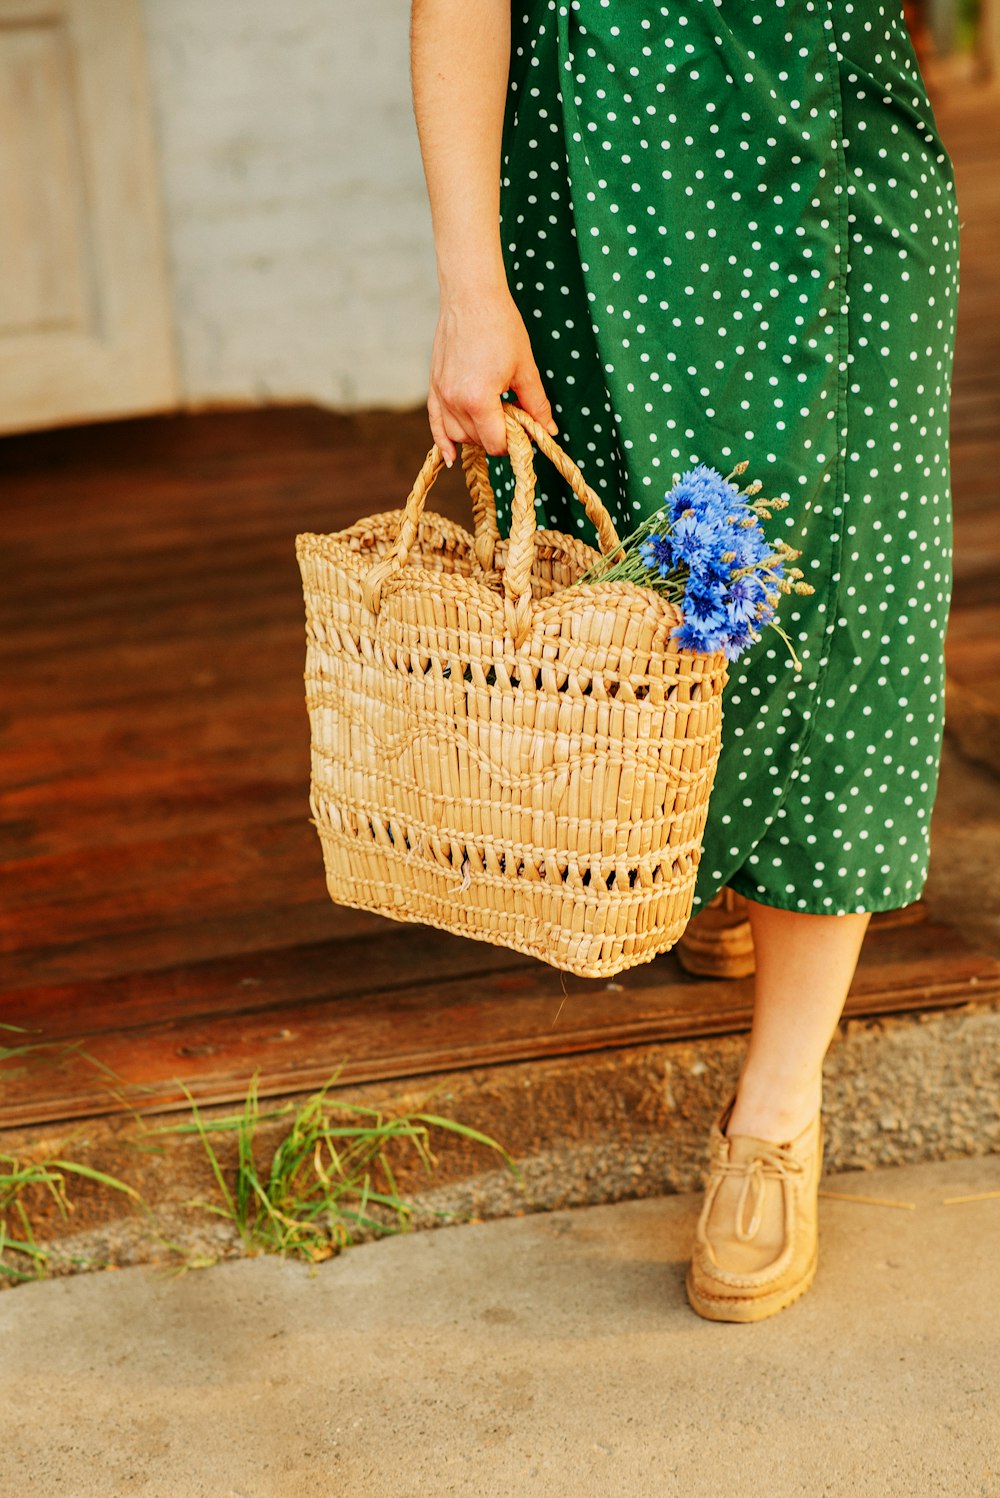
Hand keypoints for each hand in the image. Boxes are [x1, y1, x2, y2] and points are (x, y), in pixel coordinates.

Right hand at [427, 284, 559, 464]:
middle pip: (478, 441)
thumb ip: (535, 404)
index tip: (525, 429)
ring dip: (476, 435)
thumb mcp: (524, 369)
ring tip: (492, 418)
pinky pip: (435, 424)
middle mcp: (455, 402)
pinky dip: (443, 442)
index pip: (496, 443)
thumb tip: (548, 430)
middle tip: (513, 416)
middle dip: (497, 435)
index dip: (514, 442)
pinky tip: (451, 456)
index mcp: (478, 400)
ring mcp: (441, 394)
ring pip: (458, 436)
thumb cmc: (501, 327)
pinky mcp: (434, 386)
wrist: (471, 296)